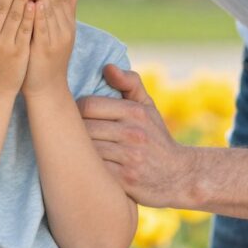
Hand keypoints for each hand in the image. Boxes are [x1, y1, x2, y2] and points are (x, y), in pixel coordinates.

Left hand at [22, 0, 77, 96]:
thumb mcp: (60, 35)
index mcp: (67, 26)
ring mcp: (56, 40)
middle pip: (58, 3)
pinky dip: (40, 15)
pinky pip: (43, 29)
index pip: (63, 0)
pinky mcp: (45, 49)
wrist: (47, 89)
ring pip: (51, 13)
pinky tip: (35, 2)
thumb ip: (67, 14)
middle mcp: (64, 31)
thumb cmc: (48, 61)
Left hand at [77, 65, 197, 207]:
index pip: (87, 105)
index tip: (75, 118)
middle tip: (67, 137)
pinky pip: (93, 171)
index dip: (75, 111)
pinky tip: (85, 169)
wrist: (179, 176)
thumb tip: (107, 67)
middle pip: (83, 128)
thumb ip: (129, 83)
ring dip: (77, 152)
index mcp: (135, 112)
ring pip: (85, 150)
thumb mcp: (148, 107)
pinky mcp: (125, 180)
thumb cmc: (156, 138)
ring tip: (73, 153)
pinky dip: (86, 169)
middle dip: (73, 132)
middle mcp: (133, 133)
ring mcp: (130, 158)